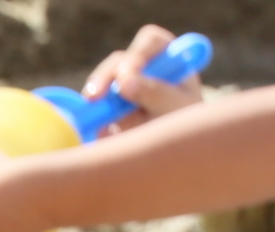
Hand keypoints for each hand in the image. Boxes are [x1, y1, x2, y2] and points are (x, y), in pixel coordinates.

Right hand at [81, 25, 204, 133]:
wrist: (174, 146)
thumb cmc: (184, 119)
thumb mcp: (177, 107)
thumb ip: (156, 93)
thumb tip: (124, 82)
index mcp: (166, 55)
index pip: (150, 42)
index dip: (137, 54)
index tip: (126, 75)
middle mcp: (142, 64)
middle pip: (118, 60)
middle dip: (106, 76)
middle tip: (96, 96)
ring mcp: (121, 83)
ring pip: (102, 79)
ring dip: (96, 91)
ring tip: (91, 107)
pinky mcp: (107, 102)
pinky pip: (94, 101)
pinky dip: (90, 109)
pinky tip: (91, 120)